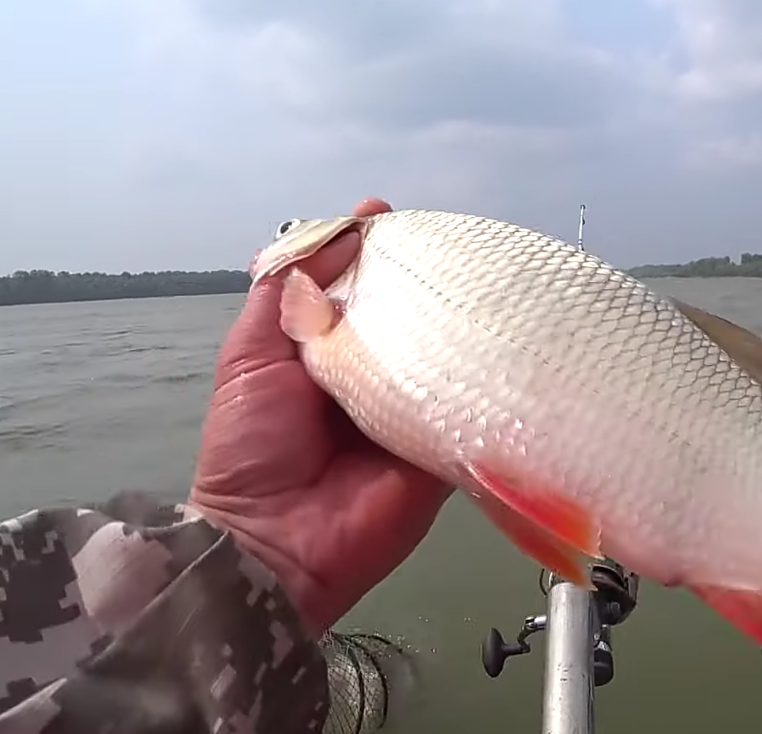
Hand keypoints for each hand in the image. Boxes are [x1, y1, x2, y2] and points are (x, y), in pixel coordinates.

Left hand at [186, 197, 452, 631]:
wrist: (272, 542)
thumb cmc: (251, 445)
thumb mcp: (251, 355)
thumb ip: (286, 291)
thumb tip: (340, 228)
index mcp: (328, 351)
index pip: (361, 291)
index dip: (378, 255)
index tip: (398, 219)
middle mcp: (375, 375)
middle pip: (412, 318)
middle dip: (433, 285)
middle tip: (462, 248)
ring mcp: (414, 412)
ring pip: (448, 358)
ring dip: (466, 328)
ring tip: (495, 285)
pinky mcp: (445, 449)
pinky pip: (472, 410)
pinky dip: (486, 384)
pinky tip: (510, 345)